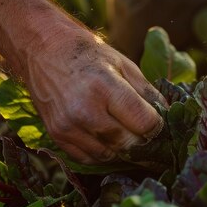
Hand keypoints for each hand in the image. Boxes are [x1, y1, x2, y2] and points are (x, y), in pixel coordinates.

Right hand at [0, 0, 165, 164]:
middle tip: (144, 130)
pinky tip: (104, 135)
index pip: (145, 123)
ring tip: (124, 131)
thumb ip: (146, 92)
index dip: (157, 125)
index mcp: (106, 87)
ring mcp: (68, 127)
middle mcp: (85, 111)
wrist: (40, 48)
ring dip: (121, 147)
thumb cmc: (86, 52)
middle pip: (128, 143)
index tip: (157, 120)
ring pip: (109, 155)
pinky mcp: (57, 136)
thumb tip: (166, 114)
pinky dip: (101, 151)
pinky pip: (88, 158)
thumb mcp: (122, 63)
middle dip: (141, 139)